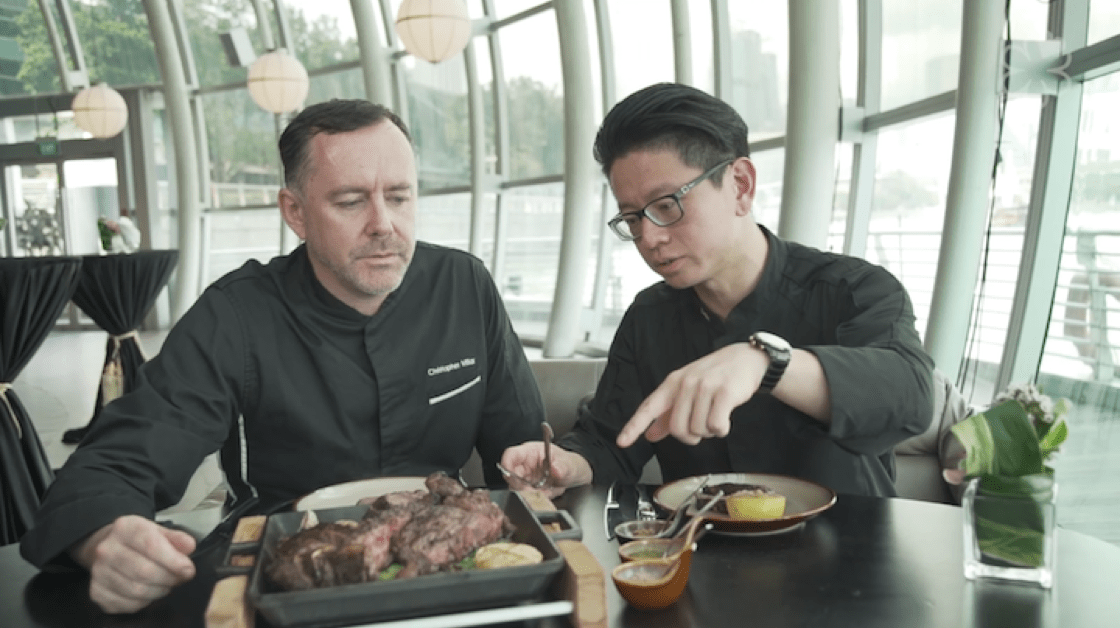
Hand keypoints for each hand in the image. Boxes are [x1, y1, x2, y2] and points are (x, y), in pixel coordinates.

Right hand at [71, 515, 196, 613]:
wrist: (106, 547)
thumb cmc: (138, 540)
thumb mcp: (158, 531)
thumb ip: (176, 538)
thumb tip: (189, 547)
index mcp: (125, 528)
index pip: (151, 546)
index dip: (174, 561)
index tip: (188, 570)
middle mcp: (107, 549)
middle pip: (145, 572)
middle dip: (169, 578)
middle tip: (179, 578)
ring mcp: (98, 573)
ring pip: (137, 591)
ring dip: (159, 591)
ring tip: (165, 584)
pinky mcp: (97, 593)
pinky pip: (127, 605)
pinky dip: (144, 602)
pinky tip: (149, 592)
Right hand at [500, 442, 592, 497]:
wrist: (572, 474)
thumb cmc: (567, 463)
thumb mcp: (568, 463)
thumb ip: (562, 466)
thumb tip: (556, 470)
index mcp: (530, 452)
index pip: (511, 455)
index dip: (506, 464)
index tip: (509, 475)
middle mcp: (524, 465)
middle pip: (510, 476)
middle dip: (520, 487)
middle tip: (535, 491)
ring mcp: (525, 479)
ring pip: (517, 490)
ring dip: (531, 494)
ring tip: (548, 491)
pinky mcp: (528, 490)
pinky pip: (528, 498)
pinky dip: (538, 499)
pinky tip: (549, 493)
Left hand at [618, 343, 765, 447]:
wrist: (746, 358)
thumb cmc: (716, 376)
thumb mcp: (688, 390)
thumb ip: (668, 414)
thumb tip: (650, 434)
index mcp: (672, 383)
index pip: (649, 407)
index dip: (634, 426)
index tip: (622, 442)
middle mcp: (685, 383)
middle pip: (678, 429)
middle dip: (691, 437)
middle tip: (701, 428)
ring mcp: (704, 387)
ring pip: (698, 430)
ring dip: (710, 432)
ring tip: (716, 416)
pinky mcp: (724, 392)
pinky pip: (716, 426)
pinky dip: (721, 429)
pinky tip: (725, 419)